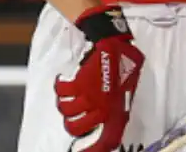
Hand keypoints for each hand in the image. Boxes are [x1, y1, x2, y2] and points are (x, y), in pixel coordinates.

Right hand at [55, 5, 144, 151]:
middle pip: (76, 129)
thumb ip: (117, 111)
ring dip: (65, 103)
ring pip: (66, 112)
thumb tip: (110, 128)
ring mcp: (90, 96)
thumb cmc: (123, 66)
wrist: (115, 44)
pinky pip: (61, 92)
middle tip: (75, 114)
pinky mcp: (80, 83)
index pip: (107, 140)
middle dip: (72, 123)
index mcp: (117, 112)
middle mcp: (103, 107)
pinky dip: (60, 85)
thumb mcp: (126, 92)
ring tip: (70, 94)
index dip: (94, 151)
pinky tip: (63, 80)